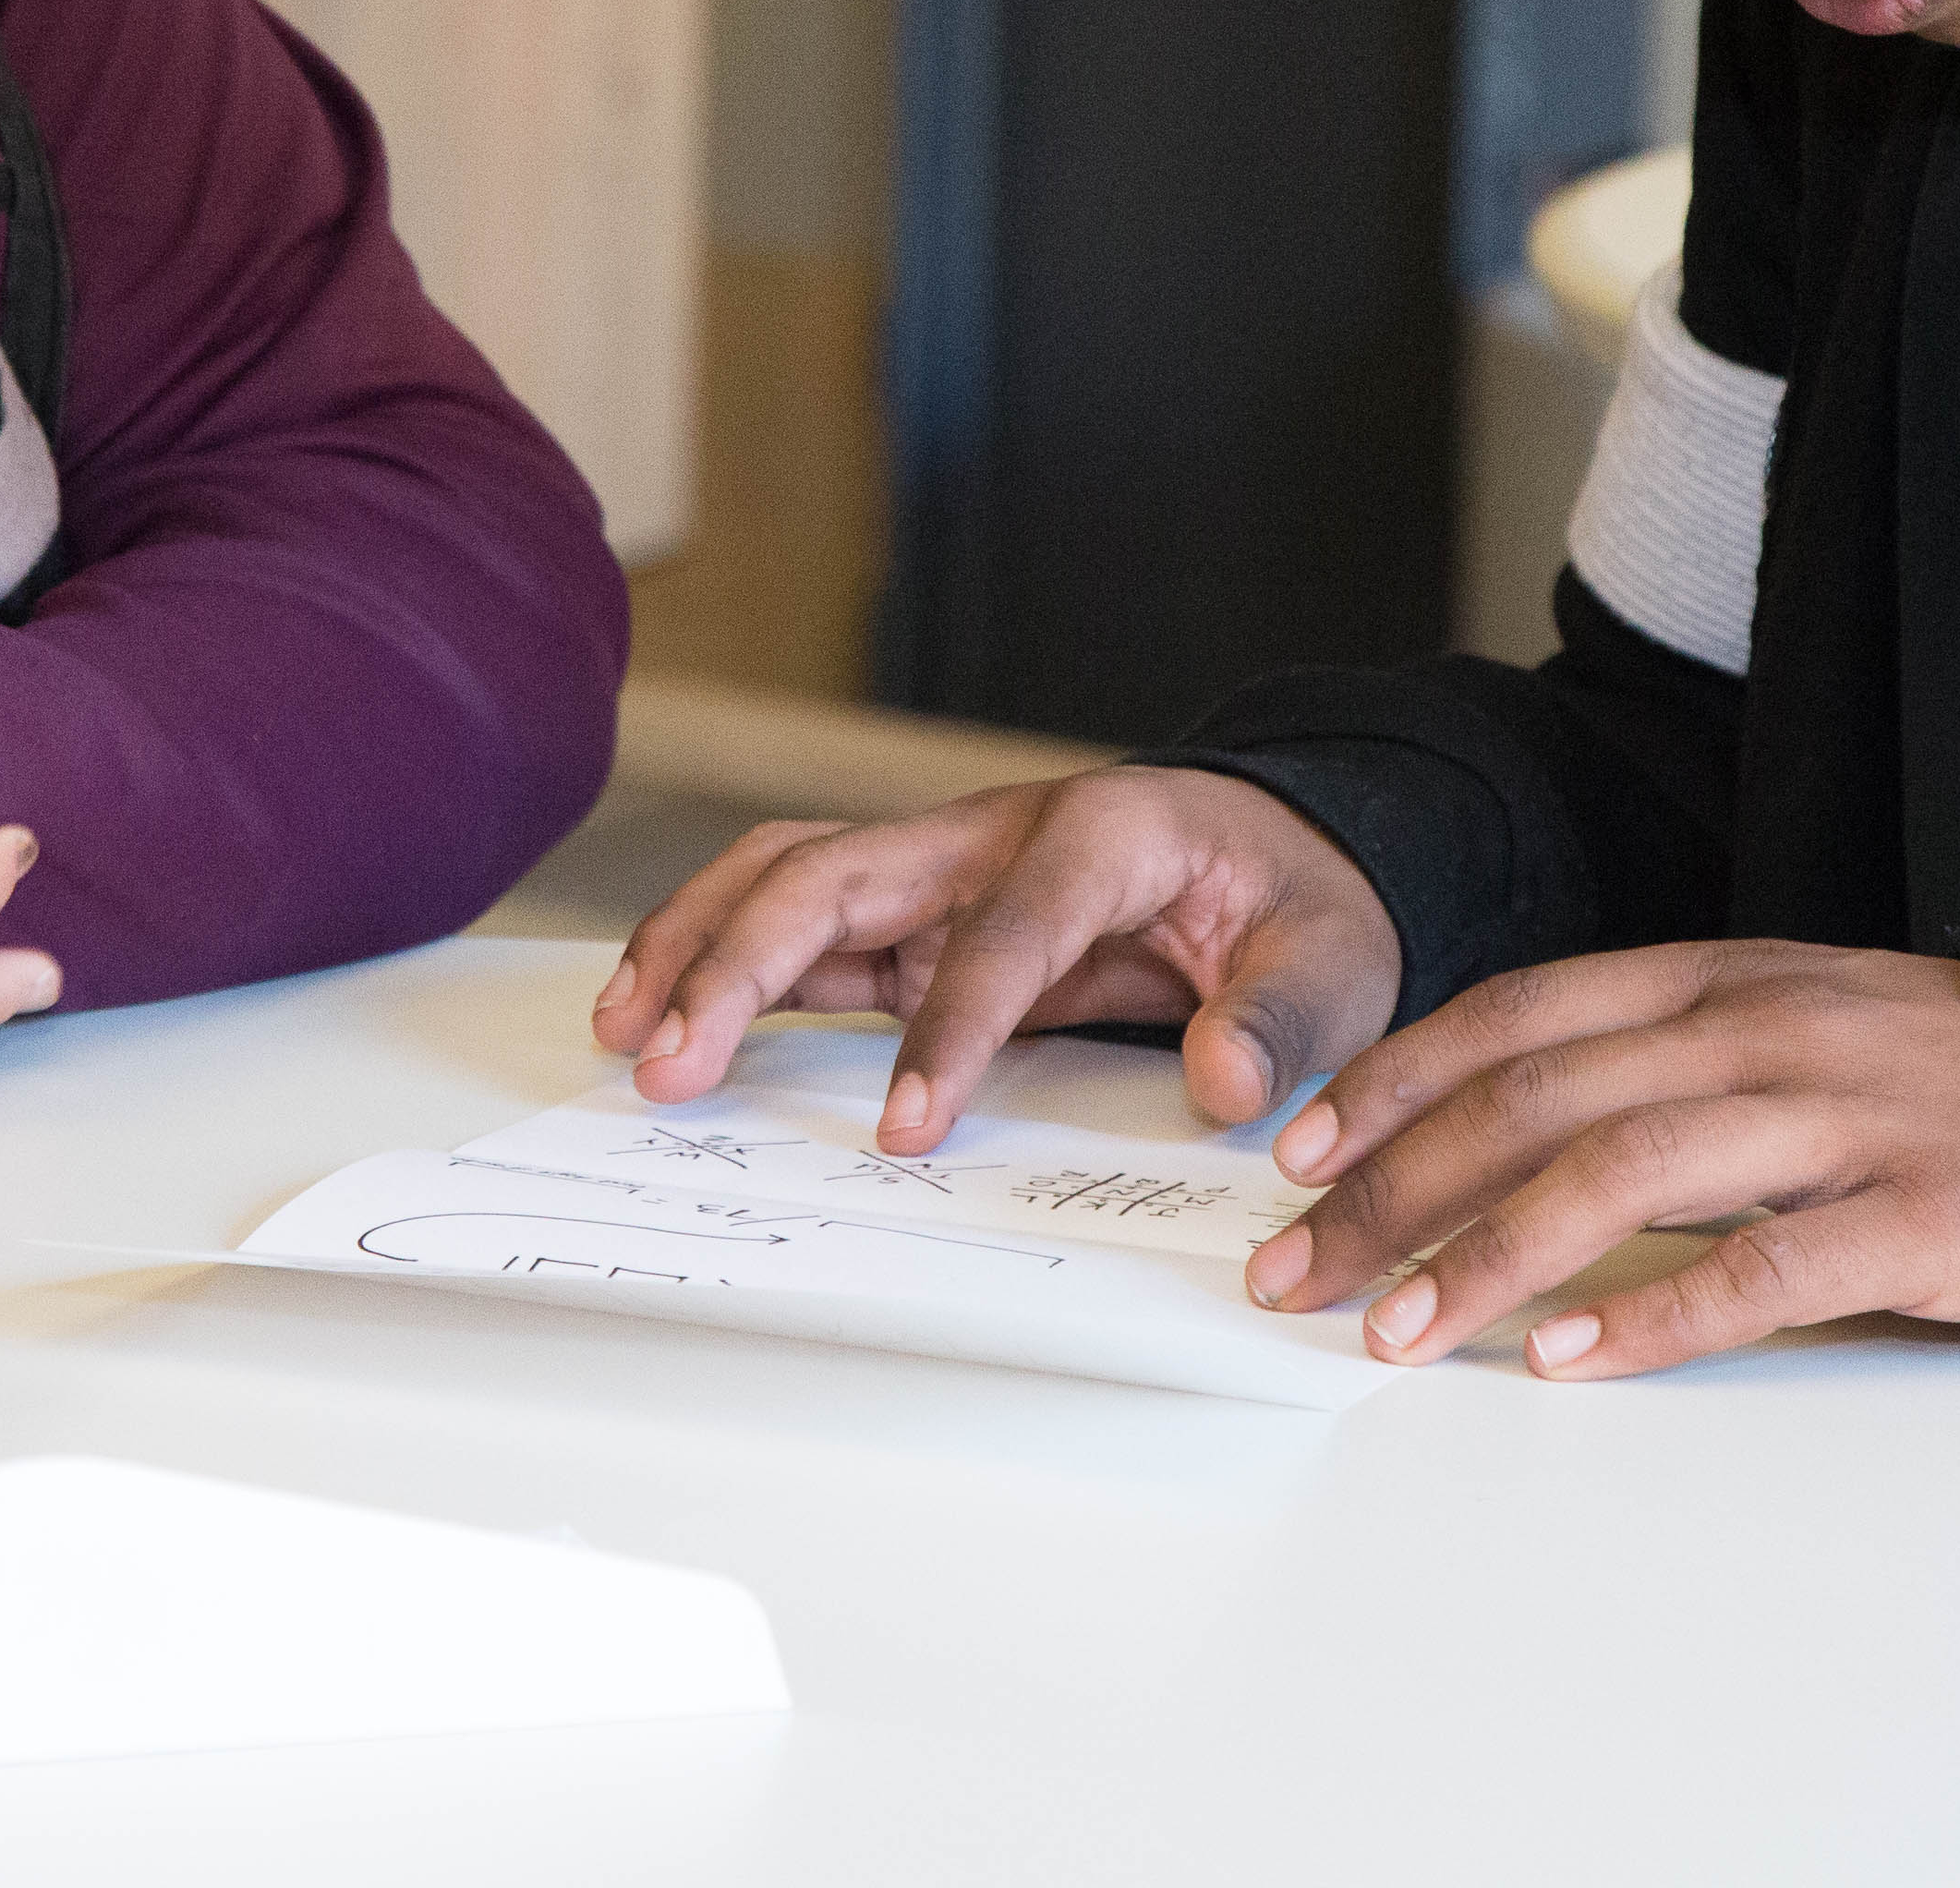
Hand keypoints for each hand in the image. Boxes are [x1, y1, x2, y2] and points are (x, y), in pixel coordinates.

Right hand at [588, 769, 1402, 1149]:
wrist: (1278, 845)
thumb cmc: (1297, 899)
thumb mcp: (1332, 960)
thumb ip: (1280, 1018)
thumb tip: (1225, 1083)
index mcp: (1102, 836)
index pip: (1004, 931)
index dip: (951, 1028)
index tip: (906, 1127)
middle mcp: (996, 833)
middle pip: (840, 871)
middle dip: (744, 963)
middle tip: (672, 1061)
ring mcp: (943, 864)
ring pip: (789, 873)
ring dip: (698, 943)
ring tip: (628, 1032)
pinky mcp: (915, 907)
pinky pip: (799, 912)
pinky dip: (718, 950)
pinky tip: (663, 1010)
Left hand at [1240, 940, 1959, 1375]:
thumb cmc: (1925, 1082)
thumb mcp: (1776, 1026)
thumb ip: (1647, 1059)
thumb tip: (1475, 1129)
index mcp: (1717, 979)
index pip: (1518, 1013)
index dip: (1395, 1079)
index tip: (1295, 1152)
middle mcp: (1763, 1032)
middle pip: (1541, 1097)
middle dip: (1399, 1185)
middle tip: (1306, 1270)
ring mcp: (1843, 1118)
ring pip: (1627, 1171)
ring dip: (1493, 1253)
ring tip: (1404, 1327)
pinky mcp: (1921, 1216)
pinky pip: (1766, 1266)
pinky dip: (1656, 1314)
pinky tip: (1571, 1357)